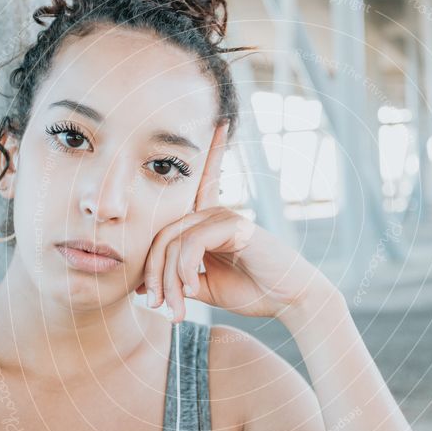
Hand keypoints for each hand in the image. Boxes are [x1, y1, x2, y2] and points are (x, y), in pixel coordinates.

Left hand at [134, 123, 336, 322]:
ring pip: (174, 242)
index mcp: (209, 221)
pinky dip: (186, 270)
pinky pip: (193, 243)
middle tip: (159, 305)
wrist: (288, 300)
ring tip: (177, 308)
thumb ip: (179, 279)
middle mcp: (214, 213)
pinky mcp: (234, 226)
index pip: (199, 183)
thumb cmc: (251, 291)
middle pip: (163, 234)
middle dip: (155, 273)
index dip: (209, 151)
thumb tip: (144, 287)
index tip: (220, 122)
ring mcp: (224, 216)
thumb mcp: (205, 287)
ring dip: (170, 280)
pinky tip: (193, 289)